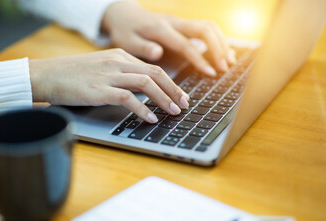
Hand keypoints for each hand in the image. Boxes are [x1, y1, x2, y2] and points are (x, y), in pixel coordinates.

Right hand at [29, 49, 188, 122]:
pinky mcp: (99, 89)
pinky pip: (127, 98)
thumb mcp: (101, 68)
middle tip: (184, 105)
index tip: (180, 95)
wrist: (45, 75)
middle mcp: (117, 62)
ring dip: (164, 99)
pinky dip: (142, 109)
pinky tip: (150, 118)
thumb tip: (142, 90)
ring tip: (174, 112)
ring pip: (146, 84)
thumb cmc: (71, 75)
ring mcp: (108, 75)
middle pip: (155, 73)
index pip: (153, 68)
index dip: (171, 83)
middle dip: (174, 90)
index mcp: (119, 56)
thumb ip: (121, 75)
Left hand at [102, 1, 235, 76]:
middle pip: (204, 30)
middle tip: (224, 68)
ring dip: (222, 43)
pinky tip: (224, 52)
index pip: (186, 44)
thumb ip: (142, 48)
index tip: (211, 73)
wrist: (124, 14)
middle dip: (218, 48)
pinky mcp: (183, 24)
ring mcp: (180, 22)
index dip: (200, 59)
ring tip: (229, 62)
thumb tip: (157, 53)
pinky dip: (217, 39)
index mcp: (161, 29)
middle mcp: (174, 23)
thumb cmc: (124, 31)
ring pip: (208, 27)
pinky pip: (205, 28)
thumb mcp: (126, 41)